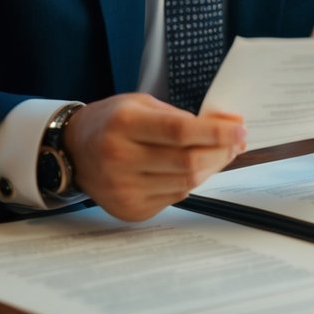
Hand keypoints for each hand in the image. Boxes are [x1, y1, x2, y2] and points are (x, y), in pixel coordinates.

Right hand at [64, 93, 245, 221]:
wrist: (73, 150)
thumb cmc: (112, 121)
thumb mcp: (141, 104)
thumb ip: (183, 116)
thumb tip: (229, 127)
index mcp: (124, 124)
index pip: (180, 131)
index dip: (215, 133)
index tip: (240, 129)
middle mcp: (120, 158)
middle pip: (188, 162)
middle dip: (221, 152)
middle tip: (236, 142)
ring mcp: (123, 188)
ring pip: (186, 184)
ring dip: (212, 168)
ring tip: (221, 154)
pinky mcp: (129, 209)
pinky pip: (175, 197)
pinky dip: (191, 183)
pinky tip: (193, 169)